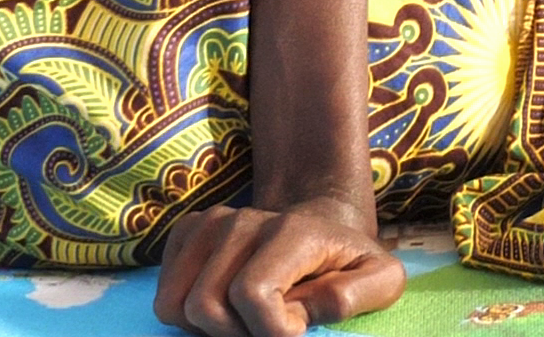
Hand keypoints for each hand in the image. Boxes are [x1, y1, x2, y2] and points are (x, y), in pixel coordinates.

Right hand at [154, 199, 403, 335]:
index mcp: (293, 231)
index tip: (295, 334)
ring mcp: (211, 223)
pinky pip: (163, 298)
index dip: (268, 332)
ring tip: (248, 321)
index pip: (251, 294)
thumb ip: (352, 298)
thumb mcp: (380, 281)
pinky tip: (226, 306)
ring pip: (176, 306)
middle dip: (236, 334)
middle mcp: (244, 219)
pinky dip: (188, 317)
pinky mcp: (187, 233)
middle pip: (206, 306)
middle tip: (267, 329)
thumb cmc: (348, 263)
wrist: (320, 227)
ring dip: (210, 330)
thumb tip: (297, 316)